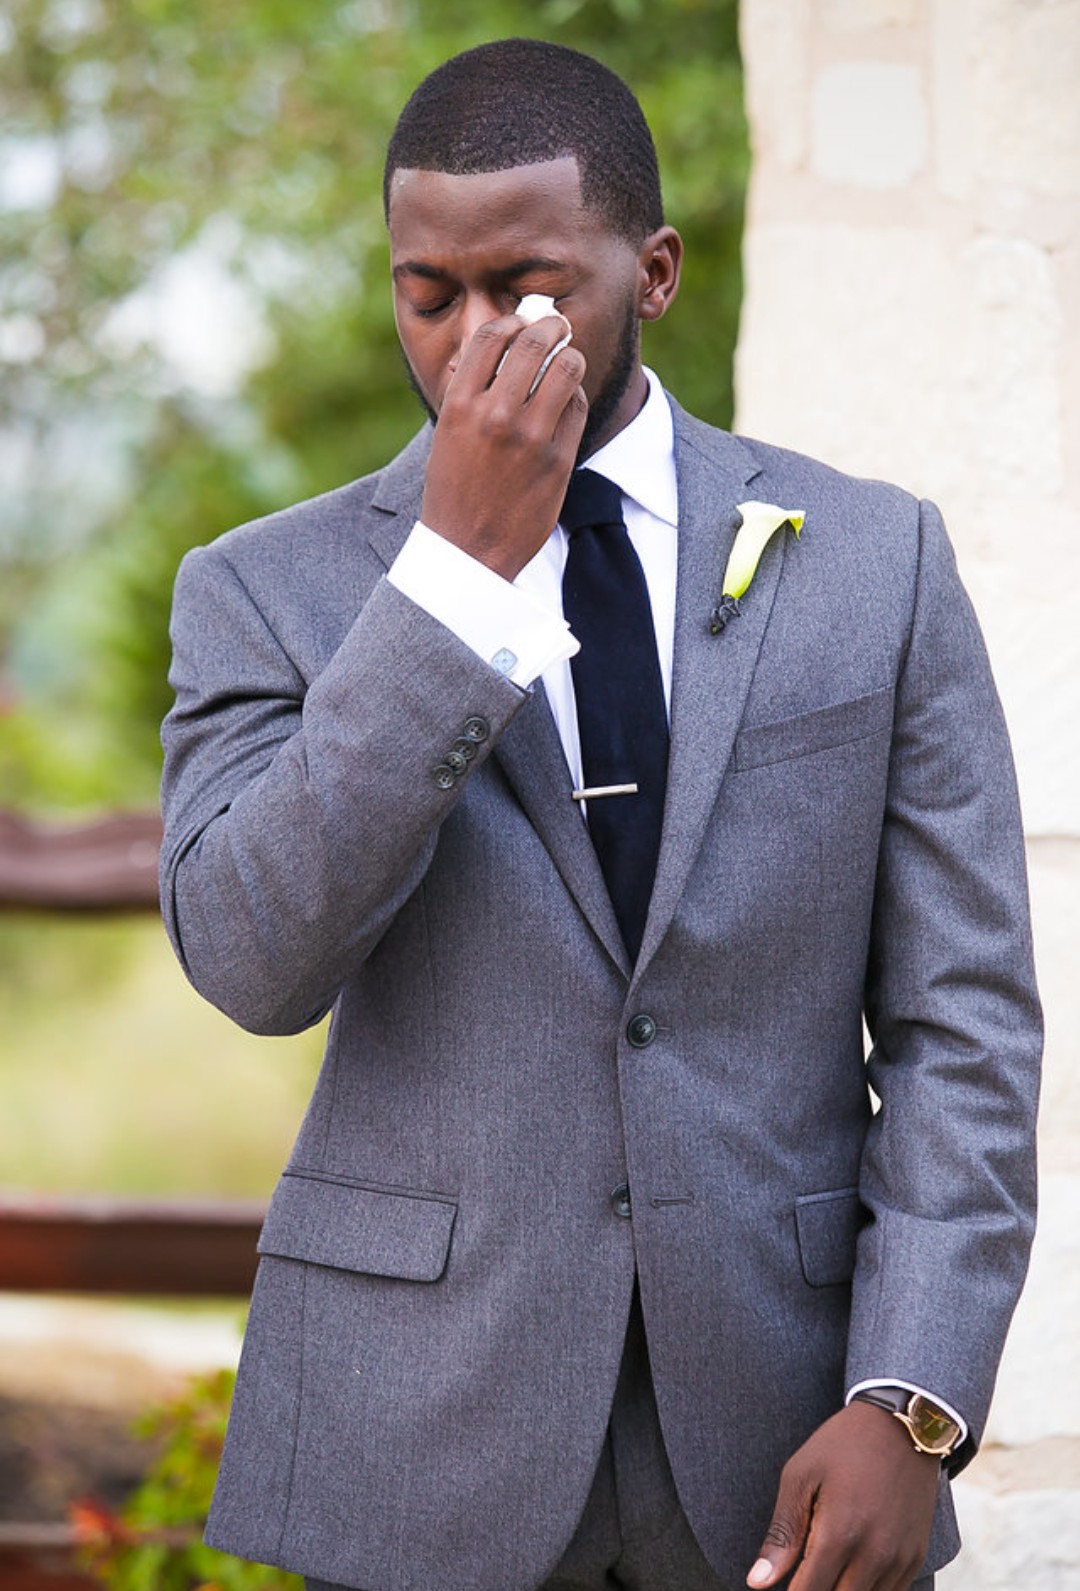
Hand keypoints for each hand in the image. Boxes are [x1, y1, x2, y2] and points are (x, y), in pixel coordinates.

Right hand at [420, 311, 587, 579]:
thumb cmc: (454, 492)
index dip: (512, 321)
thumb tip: (498, 348)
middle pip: (535, 342)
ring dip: (571, 358)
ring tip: (568, 361)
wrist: (468, 551)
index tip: (521, 323)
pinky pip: (577, 408)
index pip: (491, 336)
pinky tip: (566, 402)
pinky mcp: (558, 460)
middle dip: (551, 326)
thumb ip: (469, 394)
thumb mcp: (448, 437)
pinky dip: (575, 397)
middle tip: (558, 326)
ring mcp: (530, 438)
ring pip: (567, 369)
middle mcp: (495, 415)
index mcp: (460, 406)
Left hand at [747, 1401, 940, 1590]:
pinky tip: (851, 1566)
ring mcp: (900, 1558)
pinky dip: (867, 1588)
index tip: (785, 1581)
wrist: (901, 1424)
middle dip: (815, 1589)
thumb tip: (758, 1582)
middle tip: (804, 1568)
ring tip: (827, 1563)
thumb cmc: (843, 1445)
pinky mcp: (916, 1556)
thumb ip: (782, 1534)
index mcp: (840, 1534)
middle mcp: (874, 1554)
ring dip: (842, 1589)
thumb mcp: (801, 1476)